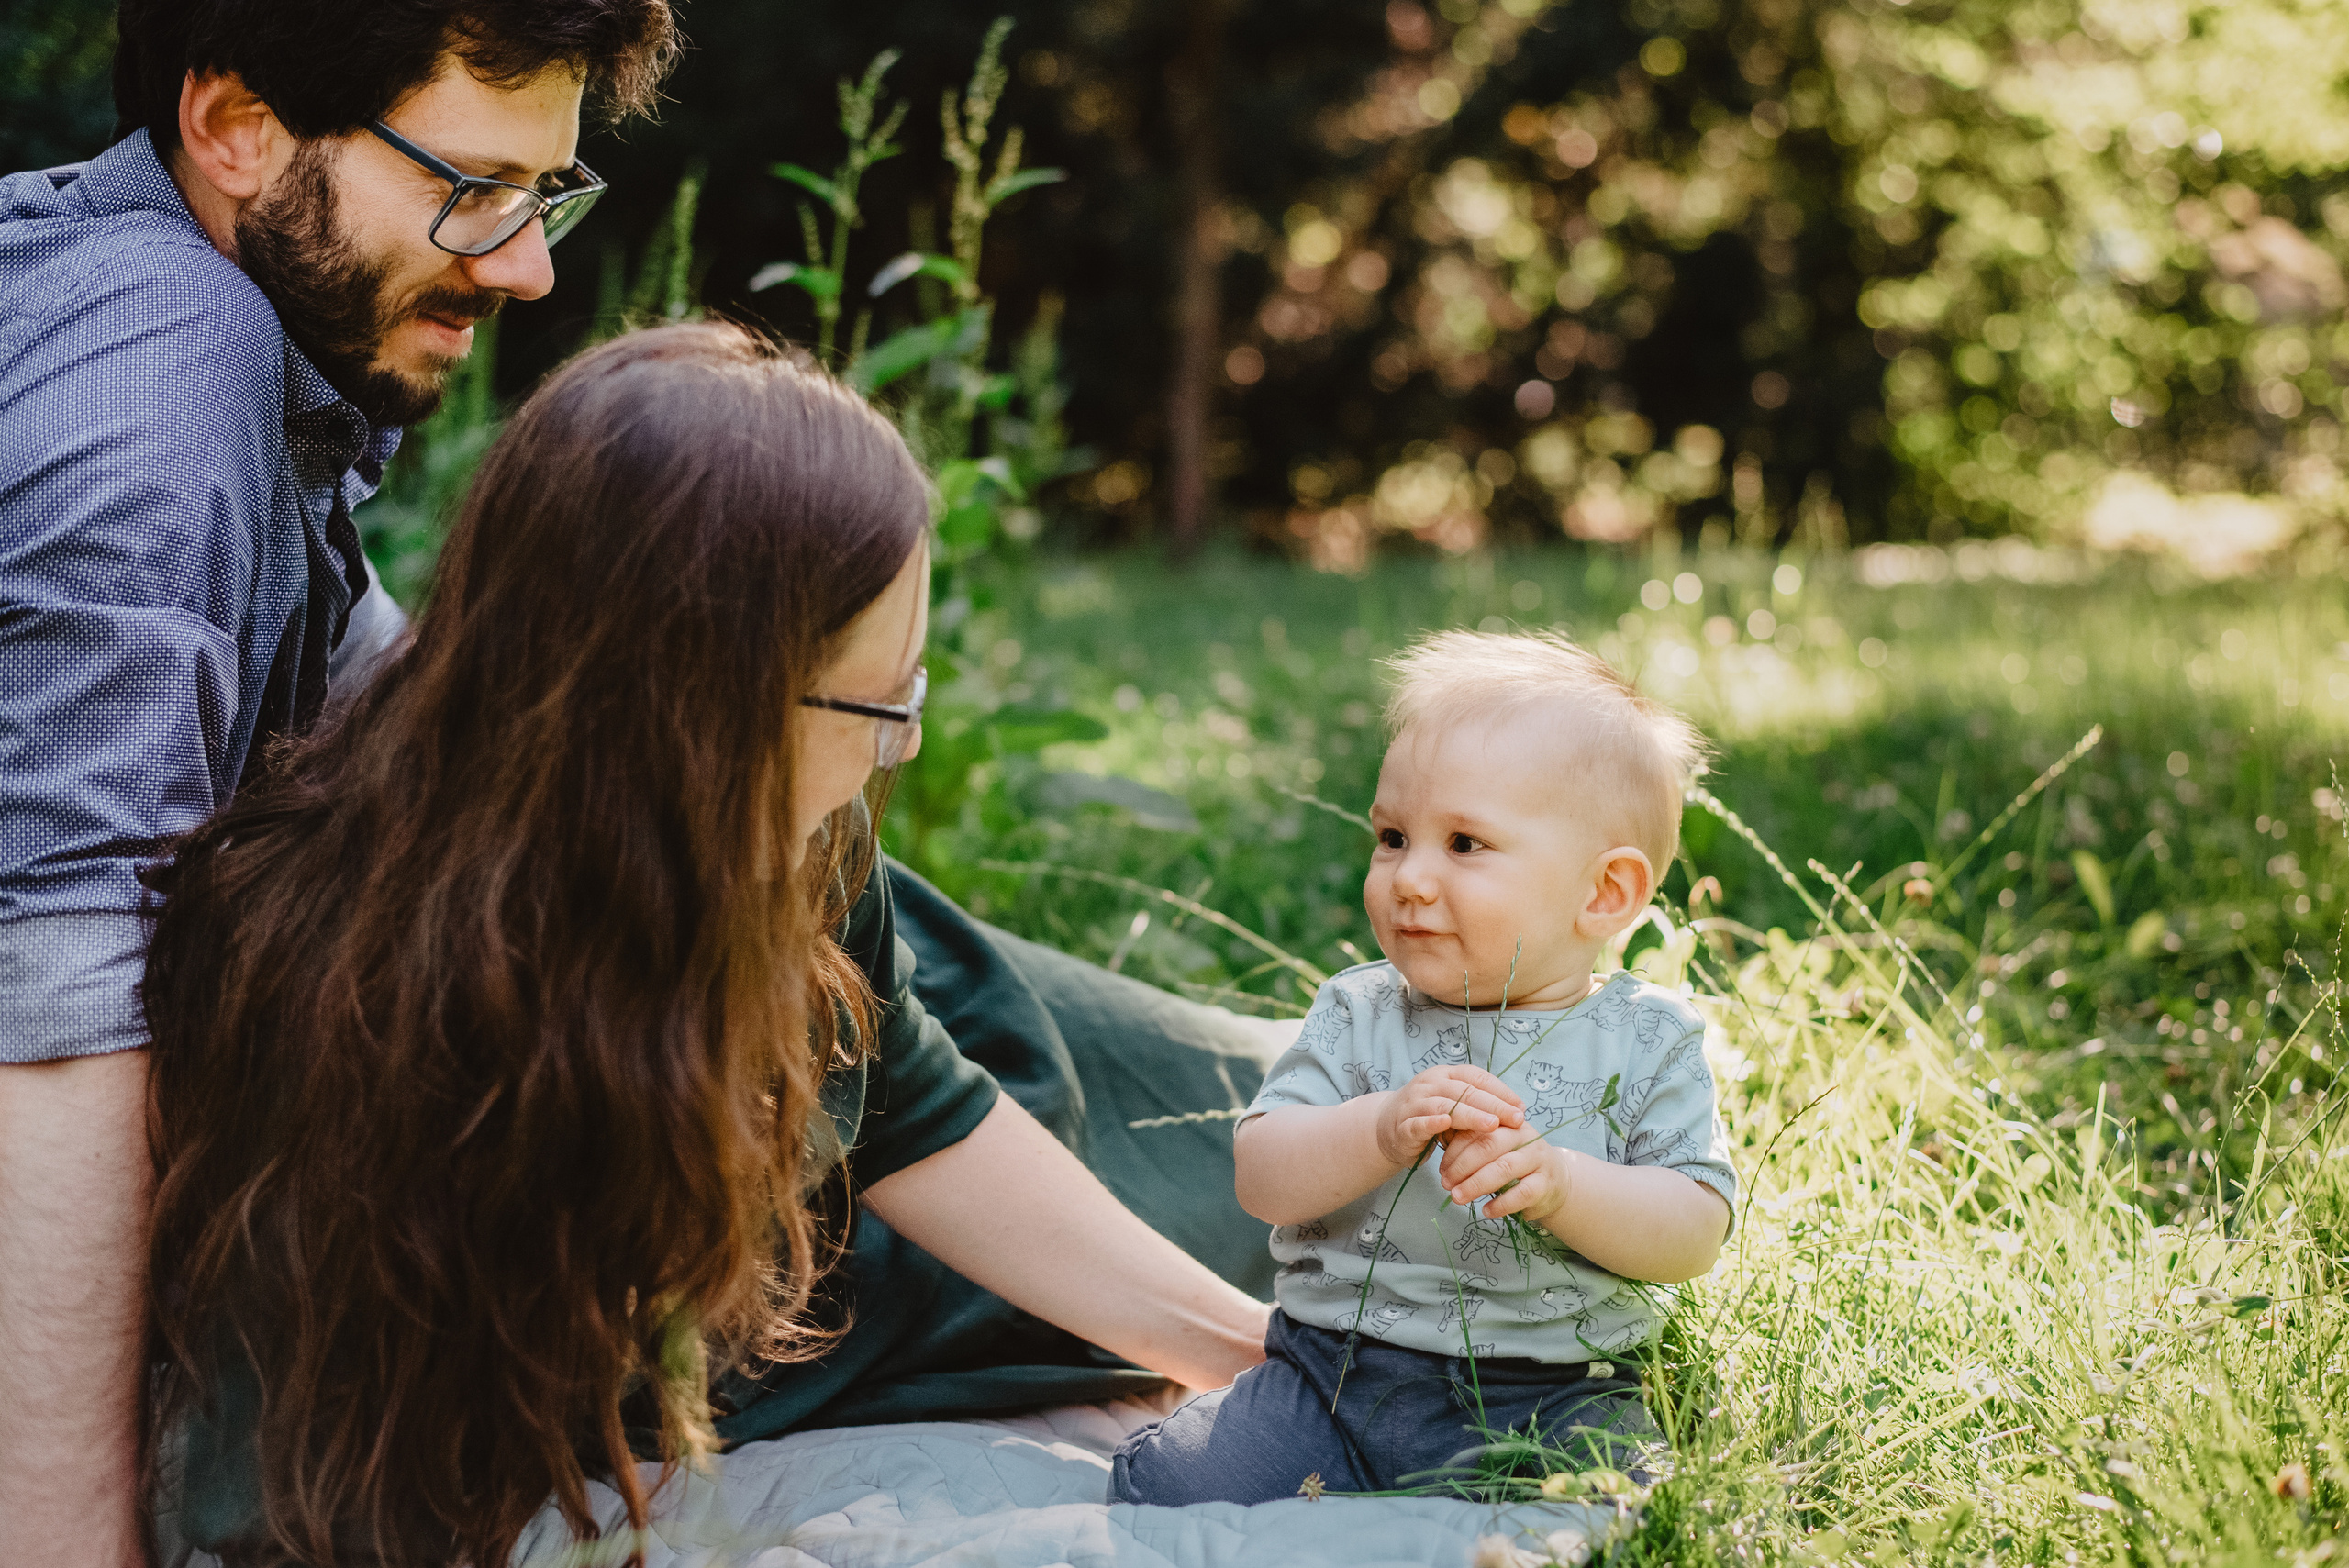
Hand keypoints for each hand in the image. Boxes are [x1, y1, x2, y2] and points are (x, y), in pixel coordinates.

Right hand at [1372, 1065, 1524, 1166]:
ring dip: (1471, 1115)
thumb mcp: (1456, 1106)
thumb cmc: (1430, 1116)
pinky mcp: (1404, 1125)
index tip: (1521, 1106)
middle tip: (1516, 1118)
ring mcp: (1415, 1103)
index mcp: (1445, 1074)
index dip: (1501, 1090)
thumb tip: (1518, 1112)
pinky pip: (1419, 1122)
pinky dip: (1432, 1122)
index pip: (1476, 1077)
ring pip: (1446, 1106)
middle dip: (1494, 1105)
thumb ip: (1479, 1106)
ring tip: (1492, 1125)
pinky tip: (1445, 1124)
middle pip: (1465, 1091)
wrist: (1387, 1128)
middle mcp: (1430, 1084)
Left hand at [1438, 1125, 1573, 1226]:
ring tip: (1457, 1197)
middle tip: (1445, 1183)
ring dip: (1476, 1184)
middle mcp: (1525, 1136)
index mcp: (1508, 1123)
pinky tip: (1485, 1211)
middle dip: (1462, 1166)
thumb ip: (1473, 1144)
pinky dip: (1500, 1204)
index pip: (1478, 1130)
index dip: (1455, 1149)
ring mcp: (1537, 1159)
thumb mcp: (1496, 1149)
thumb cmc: (1515, 1163)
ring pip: (1503, 1168)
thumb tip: (1438, 1142)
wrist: (1555, 1182)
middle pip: (1489, 1146)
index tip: (1441, 1168)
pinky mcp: (1545, 1184)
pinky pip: (1521, 1193)